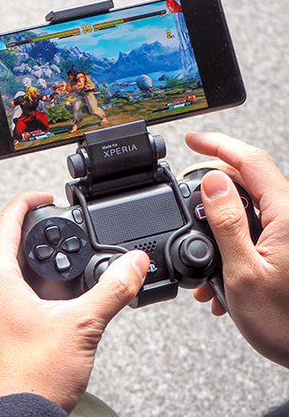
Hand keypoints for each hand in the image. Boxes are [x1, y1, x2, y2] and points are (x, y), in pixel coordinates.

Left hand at [0, 192, 148, 411]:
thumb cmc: (31, 380)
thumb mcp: (82, 326)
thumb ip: (112, 288)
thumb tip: (133, 263)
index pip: (5, 222)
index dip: (27, 203)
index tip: (44, 198)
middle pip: (4, 252)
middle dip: (38, 249)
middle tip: (65, 251)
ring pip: (2, 280)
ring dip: (32, 277)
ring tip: (64, 290)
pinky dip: (22, 300)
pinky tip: (47, 317)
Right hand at [185, 131, 288, 367]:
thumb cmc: (285, 323)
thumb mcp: (242, 272)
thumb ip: (227, 221)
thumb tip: (212, 181)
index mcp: (287, 215)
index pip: (251, 162)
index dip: (218, 145)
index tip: (191, 140)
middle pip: (247, 182)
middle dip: (211, 190)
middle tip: (185, 202)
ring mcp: (288, 235)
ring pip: (248, 210)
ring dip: (218, 226)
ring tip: (200, 255)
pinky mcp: (285, 251)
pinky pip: (254, 233)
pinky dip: (230, 245)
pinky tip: (217, 276)